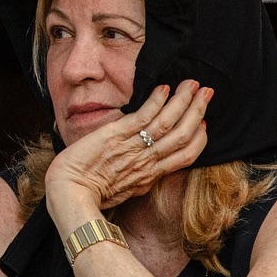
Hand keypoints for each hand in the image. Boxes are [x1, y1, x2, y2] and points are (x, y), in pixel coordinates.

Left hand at [45, 81, 211, 214]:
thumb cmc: (90, 193)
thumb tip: (148, 168)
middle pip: (183, 135)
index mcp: (150, 175)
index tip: (204, 123)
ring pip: (168, 122)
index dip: (200, 138)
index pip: (187, 155)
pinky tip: (164, 88)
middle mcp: (147, 161)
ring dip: (183, 100)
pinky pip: (143, 116)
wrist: (69, 193)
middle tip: (208, 93)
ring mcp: (133, 147)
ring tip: (193, 84)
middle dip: (198, 111)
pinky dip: (156, 101)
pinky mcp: (115, 135)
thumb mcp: (124, 190)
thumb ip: (139, 176)